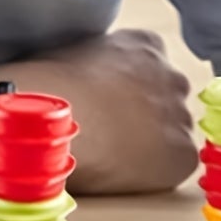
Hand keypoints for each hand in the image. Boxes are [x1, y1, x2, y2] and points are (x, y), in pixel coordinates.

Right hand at [0, 29, 197, 195]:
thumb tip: (73, 79)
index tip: (109, 111)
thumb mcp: (75, 54)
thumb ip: (95, 63)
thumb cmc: (42, 87)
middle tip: (109, 138)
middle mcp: (170, 75)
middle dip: (144, 118)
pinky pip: (173, 167)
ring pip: (171, 133)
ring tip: (108, 159)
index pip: (151, 72)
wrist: (43, 118)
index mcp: (145, 45)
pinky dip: (151, 175)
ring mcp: (177, 114)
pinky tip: (119, 174)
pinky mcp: (179, 154)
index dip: (128, 96)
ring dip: (148, 145)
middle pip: (165, 101)